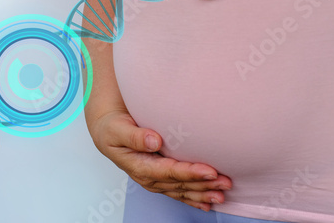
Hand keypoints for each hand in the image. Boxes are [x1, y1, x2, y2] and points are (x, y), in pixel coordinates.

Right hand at [89, 107, 232, 210]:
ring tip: (223, 194)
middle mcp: (148, 177)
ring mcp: (154, 180)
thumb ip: (135, 136)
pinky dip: (194, 198)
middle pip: (179, 184)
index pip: (169, 172)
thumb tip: (154, 141)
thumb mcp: (117, 129)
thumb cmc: (112, 128)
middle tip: (226, 182)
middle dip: (203, 185)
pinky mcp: (159, 178)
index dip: (190, 172)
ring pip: (182, 190)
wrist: (107, 131)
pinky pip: (178, 191)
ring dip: (203, 194)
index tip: (210, 171)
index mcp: (139, 166)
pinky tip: (207, 204)